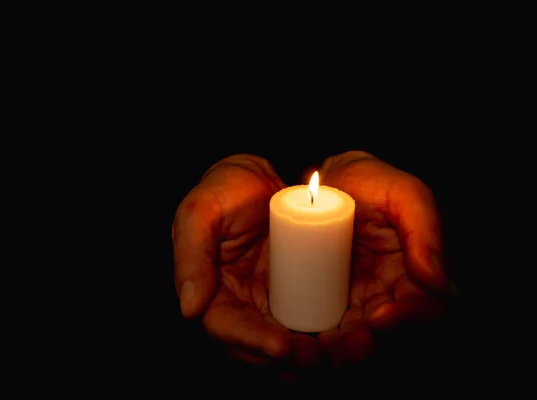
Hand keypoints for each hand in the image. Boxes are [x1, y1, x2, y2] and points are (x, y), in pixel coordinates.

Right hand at [172, 154, 322, 368]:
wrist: (261, 179)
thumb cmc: (225, 189)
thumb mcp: (201, 211)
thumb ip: (190, 255)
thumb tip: (190, 309)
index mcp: (210, 291)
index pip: (225, 329)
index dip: (251, 341)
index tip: (282, 344)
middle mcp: (238, 306)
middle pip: (258, 348)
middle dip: (288, 358)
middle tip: (318, 354)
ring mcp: (267, 305)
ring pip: (285, 346)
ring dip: (311, 356)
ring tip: (338, 349)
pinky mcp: (295, 298)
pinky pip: (308, 328)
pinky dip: (326, 341)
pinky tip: (348, 340)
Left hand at [317, 151, 448, 366]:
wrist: (321, 185)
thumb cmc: (367, 183)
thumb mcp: (401, 192)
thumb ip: (424, 226)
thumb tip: (436, 280)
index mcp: (415, 275)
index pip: (427, 309)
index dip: (409, 318)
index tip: (380, 315)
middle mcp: (389, 296)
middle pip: (388, 335)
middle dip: (366, 343)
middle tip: (341, 340)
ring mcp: (355, 304)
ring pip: (353, 341)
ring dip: (337, 350)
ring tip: (316, 344)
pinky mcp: (324, 306)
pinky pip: (322, 333)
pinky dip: (311, 342)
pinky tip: (293, 343)